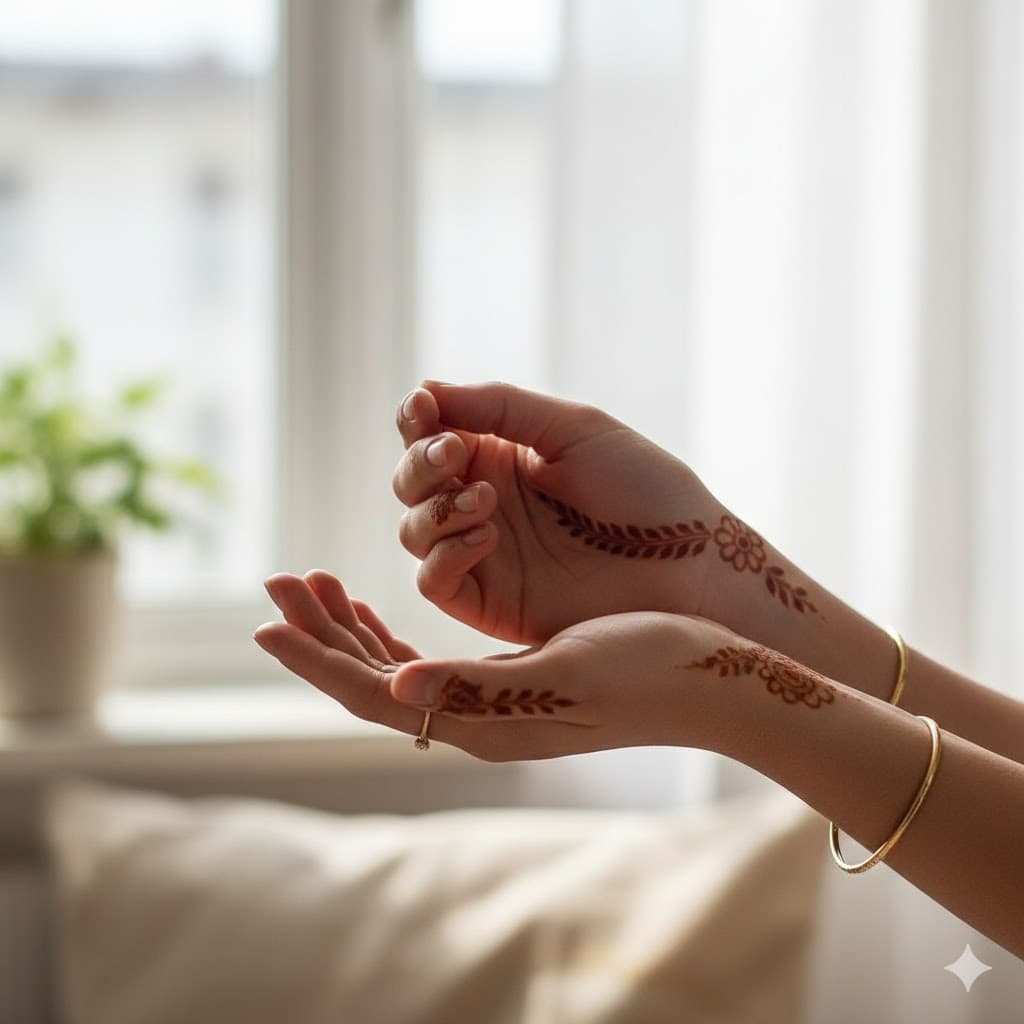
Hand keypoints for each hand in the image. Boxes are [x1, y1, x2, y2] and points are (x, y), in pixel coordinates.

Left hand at [253, 570, 740, 761]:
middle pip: (370, 682)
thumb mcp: (563, 671)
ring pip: (393, 670)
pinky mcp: (510, 686)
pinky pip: (427, 662)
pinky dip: (391, 632)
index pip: (371, 693)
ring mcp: (492, 707)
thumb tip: (395, 687)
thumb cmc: (649, 666)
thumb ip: (478, 685)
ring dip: (350, 630)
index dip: (314, 659)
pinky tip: (377, 610)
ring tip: (315, 585)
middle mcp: (476, 720)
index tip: (262, 623)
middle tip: (277, 584)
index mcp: (481, 720)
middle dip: (319, 634)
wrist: (711, 680)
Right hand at [394, 381, 818, 646]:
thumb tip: (423, 390)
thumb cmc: (646, 491)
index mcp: (501, 457)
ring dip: (435, 508)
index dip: (415, 418)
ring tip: (484, 500)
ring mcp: (484, 556)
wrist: (691, 565)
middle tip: (455, 453)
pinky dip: (445, 555)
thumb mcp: (575, 429)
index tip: (424, 406)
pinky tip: (486, 535)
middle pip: (410, 482)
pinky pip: (434, 582)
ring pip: (413, 531)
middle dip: (420, 463)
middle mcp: (484, 504)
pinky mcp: (490, 603)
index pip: (431, 434)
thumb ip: (500, 407)